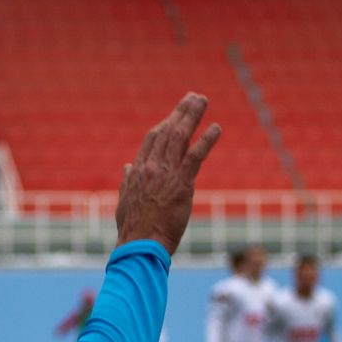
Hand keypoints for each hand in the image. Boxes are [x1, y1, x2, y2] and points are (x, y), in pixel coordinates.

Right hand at [116, 93, 221, 255]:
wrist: (141, 244)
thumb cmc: (133, 228)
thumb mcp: (124, 201)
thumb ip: (127, 182)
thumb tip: (127, 167)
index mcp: (138, 170)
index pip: (152, 139)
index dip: (165, 124)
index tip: (175, 115)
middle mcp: (151, 167)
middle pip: (167, 131)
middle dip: (181, 112)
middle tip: (193, 97)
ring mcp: (166, 173)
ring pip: (180, 137)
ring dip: (193, 116)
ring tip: (203, 101)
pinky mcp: (182, 184)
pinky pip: (196, 156)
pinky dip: (206, 140)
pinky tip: (216, 128)